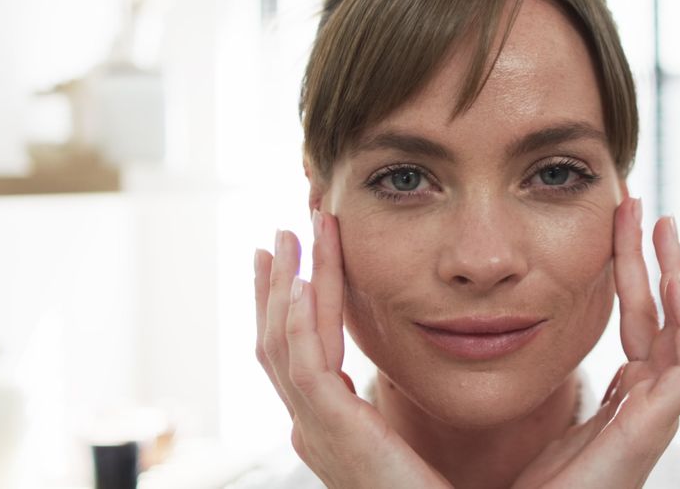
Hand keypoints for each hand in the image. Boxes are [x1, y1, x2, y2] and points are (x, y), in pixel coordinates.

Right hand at [253, 212, 450, 487]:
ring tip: (293, 236)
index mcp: (327, 429)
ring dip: (288, 284)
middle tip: (280, 236)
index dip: (290, 307)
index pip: (295, 355)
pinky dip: (302, 319)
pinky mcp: (333, 431)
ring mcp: (314, 430)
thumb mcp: (403, 444)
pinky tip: (308, 280)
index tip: (295, 266)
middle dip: (276, 286)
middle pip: (276, 342)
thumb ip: (388, 414)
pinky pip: (307, 363)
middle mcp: (311, 428)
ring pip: (283, 342)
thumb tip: (400, 377)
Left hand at [513, 197, 679, 487]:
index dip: (639, 279)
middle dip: (659, 263)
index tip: (633, 230)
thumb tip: (453, 350)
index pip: (642, 328)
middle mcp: (642, 408)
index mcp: (620, 403)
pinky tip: (674, 280)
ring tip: (669, 227)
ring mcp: (652, 419)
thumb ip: (518, 378)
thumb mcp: (520, 419)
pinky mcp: (652, 430)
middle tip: (651, 209)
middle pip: (664, 321)